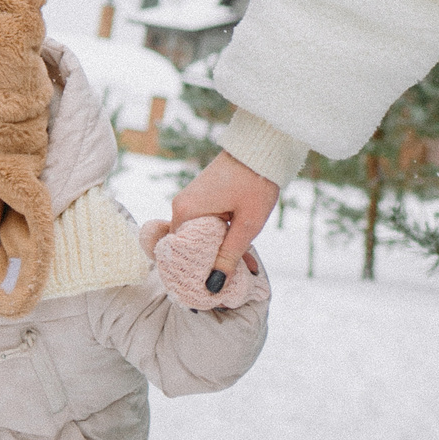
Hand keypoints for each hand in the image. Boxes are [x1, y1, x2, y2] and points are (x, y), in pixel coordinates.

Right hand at [169, 150, 281, 295]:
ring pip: (202, 237)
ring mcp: (192, 201)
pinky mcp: (204, 198)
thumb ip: (229, 256)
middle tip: (233, 284)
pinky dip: (224, 238)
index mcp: (185, 212)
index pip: (177, 253)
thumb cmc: (254, 183)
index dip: (191, 274)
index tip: (208, 291)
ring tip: (247, 270)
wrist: (261, 148)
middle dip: (211, 266)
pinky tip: (246, 253)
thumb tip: (213, 286)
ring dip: (221, 253)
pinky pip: (208, 226)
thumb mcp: (246, 225)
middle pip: (189, 247)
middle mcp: (182, 207)